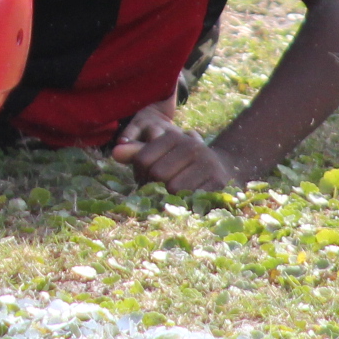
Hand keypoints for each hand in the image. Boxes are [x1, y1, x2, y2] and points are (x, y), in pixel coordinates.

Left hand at [109, 106, 240, 193]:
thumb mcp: (160, 153)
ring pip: (173, 188)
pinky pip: (191, 198)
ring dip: (170, 196)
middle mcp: (191, 146)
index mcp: (173, 136)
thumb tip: (115, 152)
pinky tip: (187, 198)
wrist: (224, 168)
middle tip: (159, 189)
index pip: (142, 159)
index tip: (147, 178)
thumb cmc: (182, 162)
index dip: (140, 174)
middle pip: (157, 174)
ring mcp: (206, 163)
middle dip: (154, 186)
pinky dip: (185, 202)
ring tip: (173, 193)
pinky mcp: (218, 182)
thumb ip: (137, 152)